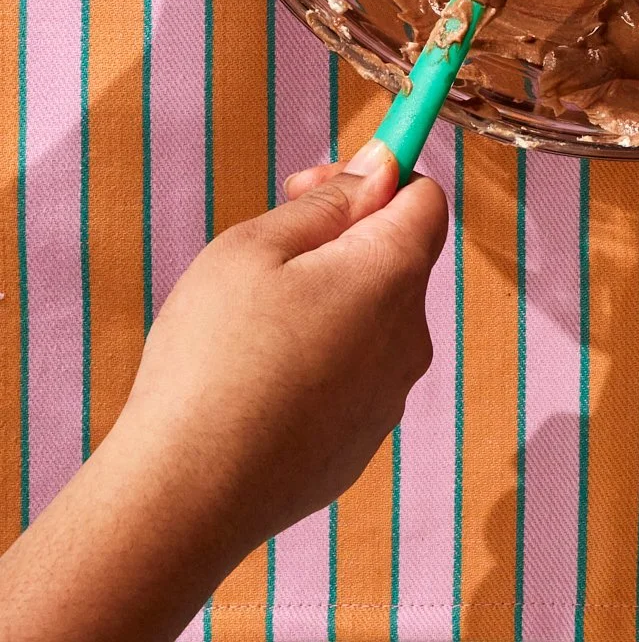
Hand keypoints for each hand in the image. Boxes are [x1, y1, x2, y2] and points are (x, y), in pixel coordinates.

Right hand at [0, 140, 446, 641]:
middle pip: (397, 258)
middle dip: (343, 236)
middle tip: (267, 243)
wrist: (186, 496)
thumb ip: (330, 202)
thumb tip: (385, 168)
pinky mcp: (361, 443)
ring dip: (327, 300)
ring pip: (371, 318)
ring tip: (249, 323)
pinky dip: (317, 361)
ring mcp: (389, 397)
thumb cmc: (214, 358)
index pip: (425, 200)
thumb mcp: (256, 247)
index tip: (315, 184)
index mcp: (393, 276)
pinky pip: (352, 375)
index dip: (377, 177)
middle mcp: (409, 336)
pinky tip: (256, 380)